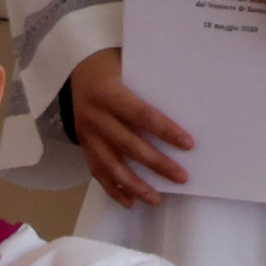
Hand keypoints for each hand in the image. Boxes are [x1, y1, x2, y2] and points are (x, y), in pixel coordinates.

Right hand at [70, 48, 192, 208]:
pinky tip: (130, 201)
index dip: (165, 130)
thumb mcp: (130, 66)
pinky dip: (113, 188)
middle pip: (128, 145)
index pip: (141, 115)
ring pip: (110, 165)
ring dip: (134, 185)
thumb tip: (187, 105)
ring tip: (155, 199)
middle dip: (156, 164)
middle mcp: (95, 116)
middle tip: (181, 177)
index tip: (188, 144)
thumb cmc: (112, 64)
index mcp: (109, 93)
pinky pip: (97, 171)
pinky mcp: (83, 144)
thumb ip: (150, 85)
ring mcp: (87, 133)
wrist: (77, 66)